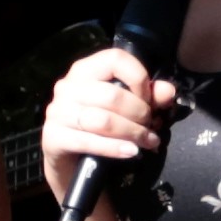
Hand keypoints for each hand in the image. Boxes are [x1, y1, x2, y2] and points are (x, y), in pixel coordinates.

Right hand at [40, 44, 178, 201]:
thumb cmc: (100, 128)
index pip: (115, 59)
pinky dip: (114, 148)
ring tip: (148, 142)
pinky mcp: (53, 137)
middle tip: (152, 127)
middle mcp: (68, 86)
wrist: (71, 161)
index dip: (139, 78)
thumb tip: (167, 92)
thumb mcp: (126, 109)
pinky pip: (88, 141)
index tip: (150, 100)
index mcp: (86, 70)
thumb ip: (149, 97)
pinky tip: (131, 152)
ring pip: (102, 120)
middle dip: (139, 113)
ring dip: (132, 133)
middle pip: (112, 95)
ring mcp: (58, 112)